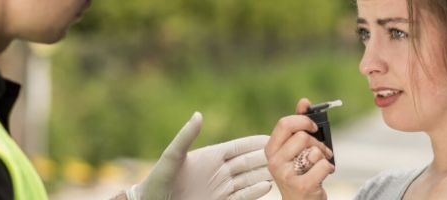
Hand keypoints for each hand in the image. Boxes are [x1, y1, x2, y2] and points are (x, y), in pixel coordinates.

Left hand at [127, 112, 273, 199]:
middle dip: (267, 157)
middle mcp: (218, 172)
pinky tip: (268, 186)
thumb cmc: (157, 182)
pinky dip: (256, 192)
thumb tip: (198, 114)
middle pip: (248, 163)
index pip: (238, 147)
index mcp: (209, 157)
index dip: (255, 142)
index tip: (275, 135)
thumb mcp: (172, 158)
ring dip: (265, 174)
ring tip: (283, 169)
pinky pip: (243, 196)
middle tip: (289, 152)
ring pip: (249, 180)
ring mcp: (221, 188)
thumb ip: (186, 137)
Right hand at [265, 98, 334, 199]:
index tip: (313, 126)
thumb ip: (298, 126)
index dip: (303, 120)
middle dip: (317, 142)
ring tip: (320, 164)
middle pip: (303, 136)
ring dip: (323, 156)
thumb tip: (304, 102)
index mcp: (271, 150)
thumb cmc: (299, 173)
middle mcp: (274, 162)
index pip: (284, 124)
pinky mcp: (302, 185)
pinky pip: (323, 164)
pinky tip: (324, 174)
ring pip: (314, 150)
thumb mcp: (295, 150)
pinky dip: (328, 168)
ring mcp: (286, 174)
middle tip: (320, 151)